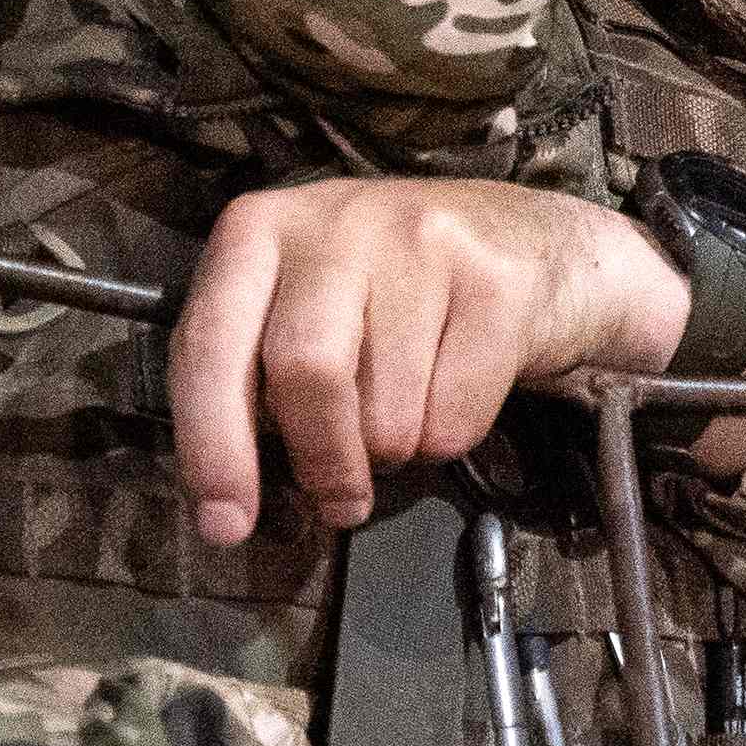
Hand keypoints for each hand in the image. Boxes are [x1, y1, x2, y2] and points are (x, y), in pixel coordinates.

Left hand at [169, 178, 690, 540]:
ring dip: (396, 450)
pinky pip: (455, 416)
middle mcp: (337, 221)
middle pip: (304, 373)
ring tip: (409, 413)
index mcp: (260, 230)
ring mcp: (422, 240)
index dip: (211, 447)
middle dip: (323, 460)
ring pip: (387, 411)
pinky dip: (453, 437)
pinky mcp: (496, 279)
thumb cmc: (397, 296)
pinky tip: (458, 391)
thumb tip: (229, 504)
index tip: (224, 524)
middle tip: (342, 501)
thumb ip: (257, 381)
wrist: (537, 245)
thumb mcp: (307, 312)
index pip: (209, 347)